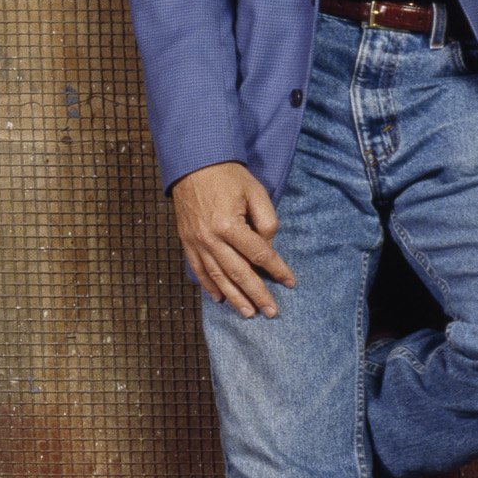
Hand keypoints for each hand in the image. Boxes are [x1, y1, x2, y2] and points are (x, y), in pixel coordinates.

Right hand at [168, 161, 293, 318]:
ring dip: (234, 297)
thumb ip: (267, 221)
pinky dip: (209, 286)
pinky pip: (198, 269)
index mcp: (229, 225)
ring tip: (248, 313)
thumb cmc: (228, 176)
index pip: (259, 254)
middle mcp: (210, 238)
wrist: (193, 164)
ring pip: (217, 277)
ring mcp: (195, 242)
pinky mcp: (186, 241)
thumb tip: (268, 248)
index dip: (277, 270)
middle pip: (238, 273)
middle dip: (257, 294)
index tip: (291, 282)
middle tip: (271, 312)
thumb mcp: (256, 192)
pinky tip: (219, 298)